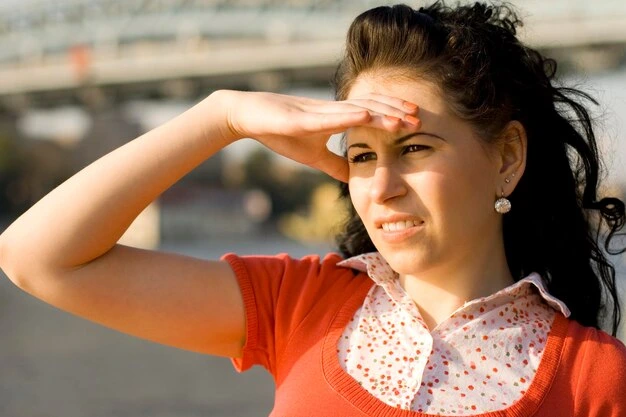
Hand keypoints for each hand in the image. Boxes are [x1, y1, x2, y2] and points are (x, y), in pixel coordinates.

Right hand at [216, 90, 419, 181]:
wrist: (249, 117)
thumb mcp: (312, 155)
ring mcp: (319, 111)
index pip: (372, 114)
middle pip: (372, 107)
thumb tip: (353, 177)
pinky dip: (350, 115)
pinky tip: (367, 114)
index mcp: (336, 118)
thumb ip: (334, 164)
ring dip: (381, 112)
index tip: (415, 123)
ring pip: (356, 108)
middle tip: (421, 118)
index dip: (393, 116)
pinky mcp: (302, 117)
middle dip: (396, 111)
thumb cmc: (280, 133)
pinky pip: (330, 116)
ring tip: (403, 116)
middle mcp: (333, 110)